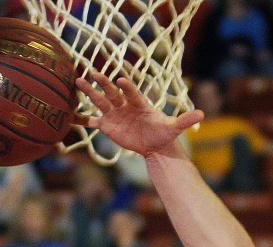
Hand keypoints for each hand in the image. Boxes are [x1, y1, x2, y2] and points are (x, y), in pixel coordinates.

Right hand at [75, 73, 202, 156]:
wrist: (155, 145)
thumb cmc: (163, 133)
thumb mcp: (174, 128)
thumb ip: (185, 120)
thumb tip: (202, 114)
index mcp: (138, 102)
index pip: (131, 92)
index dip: (127, 86)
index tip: (120, 79)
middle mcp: (124, 105)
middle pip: (112, 92)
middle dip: (103, 84)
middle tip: (94, 74)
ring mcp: (114, 114)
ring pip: (100, 102)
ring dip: (89, 93)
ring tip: (77, 82)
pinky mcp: (107, 126)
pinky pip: (92, 121)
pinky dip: (82, 119)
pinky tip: (70, 115)